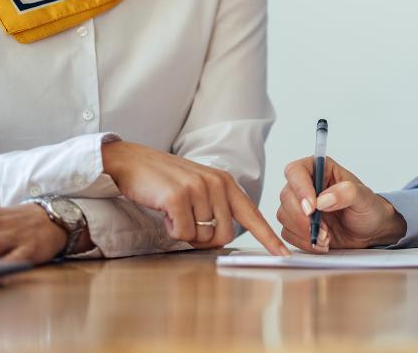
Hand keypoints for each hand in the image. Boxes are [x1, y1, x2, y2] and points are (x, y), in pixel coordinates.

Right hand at [102, 140, 287, 255]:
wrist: (133, 161)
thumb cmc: (166, 180)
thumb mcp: (199, 188)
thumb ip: (216, 208)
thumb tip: (221, 238)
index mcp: (226, 183)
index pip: (252, 215)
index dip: (268, 238)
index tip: (283, 256)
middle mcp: (217, 183)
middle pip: (225, 235)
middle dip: (205, 239)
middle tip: (187, 223)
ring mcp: (198, 188)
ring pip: (202, 236)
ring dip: (185, 232)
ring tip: (174, 211)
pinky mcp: (179, 196)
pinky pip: (183, 233)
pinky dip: (172, 230)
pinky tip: (164, 212)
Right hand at [276, 155, 405, 251]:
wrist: (370, 231)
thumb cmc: (368, 208)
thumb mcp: (364, 197)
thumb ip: (346, 193)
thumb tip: (324, 199)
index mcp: (320, 169)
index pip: (296, 171)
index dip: (300, 189)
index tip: (312, 208)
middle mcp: (306, 185)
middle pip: (286, 196)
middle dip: (303, 217)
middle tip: (324, 229)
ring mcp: (299, 206)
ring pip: (284, 215)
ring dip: (304, 231)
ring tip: (327, 237)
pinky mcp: (297, 225)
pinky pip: (288, 233)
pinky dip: (304, 242)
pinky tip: (322, 242)